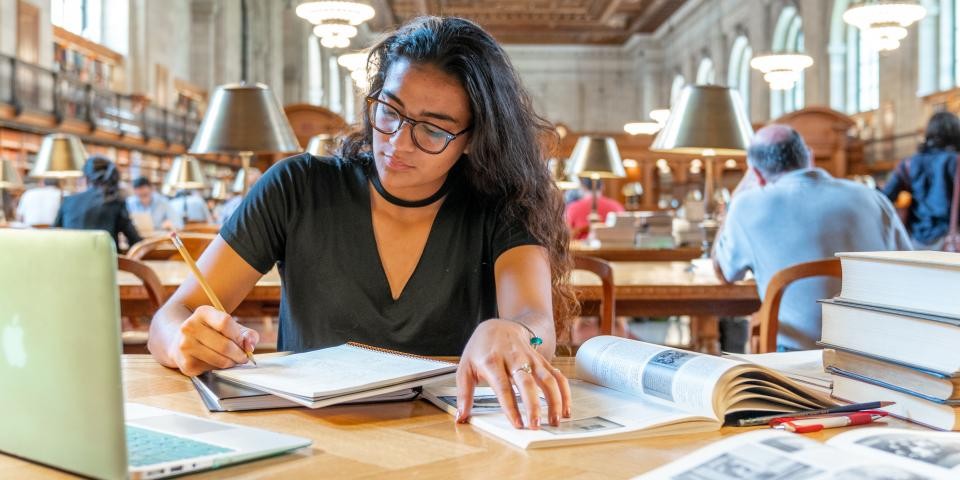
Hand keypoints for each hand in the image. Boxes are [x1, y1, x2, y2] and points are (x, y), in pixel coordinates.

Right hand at [167, 305, 258, 375]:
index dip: (239, 336)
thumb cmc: (212, 332)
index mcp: (202, 312)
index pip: (225, 322)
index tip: (244, 343)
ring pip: (219, 360)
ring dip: (231, 363)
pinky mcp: (185, 363)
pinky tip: (216, 362)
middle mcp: (189, 327)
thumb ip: (246, 334)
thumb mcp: (230, 326)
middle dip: (239, 354)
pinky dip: (219, 368)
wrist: (180, 341)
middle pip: (224, 345)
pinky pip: (211, 369)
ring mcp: (185, 346)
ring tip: (233, 360)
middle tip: (244, 357)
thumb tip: (250, 347)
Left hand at [456, 319, 570, 428]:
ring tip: (555, 420)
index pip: (503, 386)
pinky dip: (564, 392)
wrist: (498, 326)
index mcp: (492, 361)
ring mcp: (530, 358)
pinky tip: (565, 408)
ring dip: (554, 400)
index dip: (511, 406)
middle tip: (536, 425)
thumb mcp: (464, 367)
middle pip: (527, 383)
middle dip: (533, 405)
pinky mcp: (542, 360)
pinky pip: (557, 375)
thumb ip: (463, 393)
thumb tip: (461, 417)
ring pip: (547, 378)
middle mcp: (514, 358)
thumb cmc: (480, 349)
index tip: (517, 424)